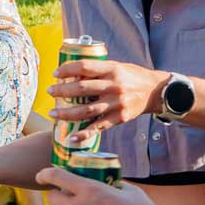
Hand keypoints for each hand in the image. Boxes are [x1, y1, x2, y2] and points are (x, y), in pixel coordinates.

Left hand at [48, 59, 163, 130]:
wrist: (155, 91)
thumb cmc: (131, 77)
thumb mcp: (116, 67)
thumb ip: (97, 71)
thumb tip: (71, 75)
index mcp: (112, 69)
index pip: (85, 67)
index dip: (68, 69)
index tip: (55, 74)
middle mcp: (114, 86)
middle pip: (82, 89)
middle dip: (63, 91)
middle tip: (50, 92)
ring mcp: (117, 104)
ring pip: (87, 110)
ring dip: (67, 113)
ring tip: (53, 114)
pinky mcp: (120, 118)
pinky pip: (99, 127)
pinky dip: (85, 133)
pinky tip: (72, 137)